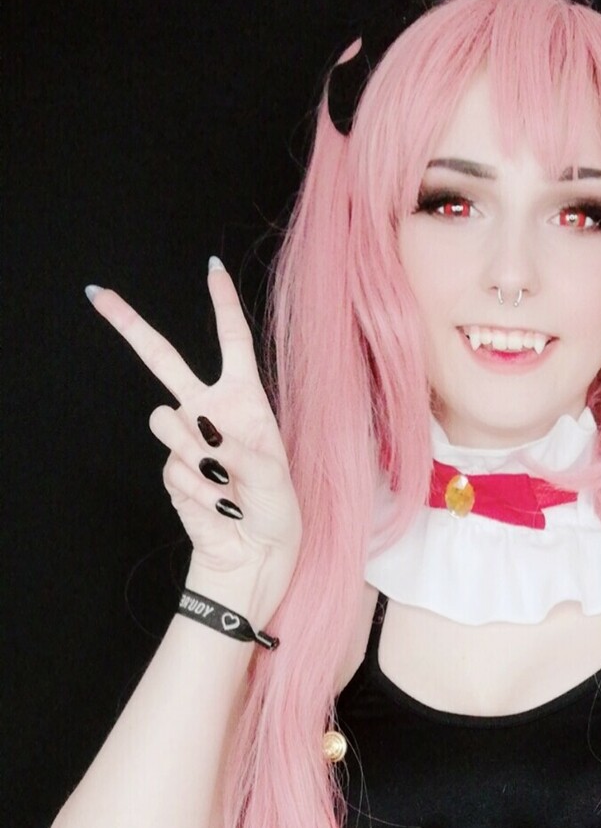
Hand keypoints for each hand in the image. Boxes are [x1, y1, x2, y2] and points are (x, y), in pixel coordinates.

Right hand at [86, 260, 301, 624]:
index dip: (222, 305)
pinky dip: (199, 490)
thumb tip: (205, 431)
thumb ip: (242, 448)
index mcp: (245, 402)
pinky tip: (219, 508)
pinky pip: (173, 467)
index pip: (232, 343)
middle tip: (98, 295)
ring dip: (192, 448)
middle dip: (129, 325)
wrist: (254, 559)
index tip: (212, 269)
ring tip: (223, 481)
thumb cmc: (275, 514)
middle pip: (162, 360)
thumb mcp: (275, 477)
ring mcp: (188, 443)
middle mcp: (211, 414)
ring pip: (164, 420)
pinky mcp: (173, 473)